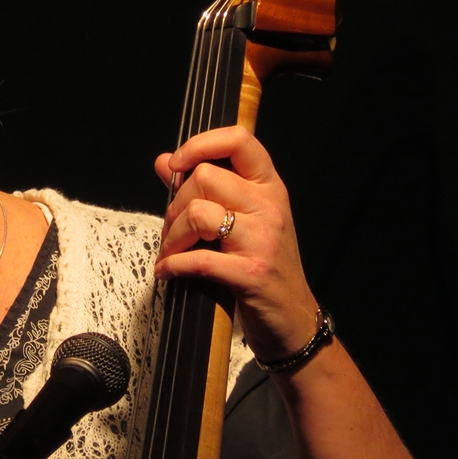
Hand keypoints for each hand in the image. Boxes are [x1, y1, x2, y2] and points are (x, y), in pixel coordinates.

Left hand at [154, 126, 317, 361]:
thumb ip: (201, 188)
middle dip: (175, 205)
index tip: (176, 164)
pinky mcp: (252, 273)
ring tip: (171, 252)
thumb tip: (163, 161)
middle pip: (205, 177)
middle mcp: (270, 205)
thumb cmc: (262, 264)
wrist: (294, 318)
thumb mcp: (240, 218)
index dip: (200, 144)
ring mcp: (263, 239)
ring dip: (172, 236)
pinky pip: (198, 259)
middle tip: (173, 230)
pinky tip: (167, 272)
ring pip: (198, 212)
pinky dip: (173, 265)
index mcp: (268, 186)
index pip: (239, 140)